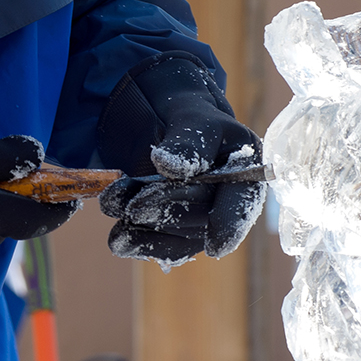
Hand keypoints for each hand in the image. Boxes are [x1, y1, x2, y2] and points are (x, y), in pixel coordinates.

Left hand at [96, 52, 266, 264]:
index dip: (229, 223)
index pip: (241, 202)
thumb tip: (171, 166)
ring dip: (146, 230)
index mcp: (245, 171)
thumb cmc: (187, 114)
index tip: (215, 245)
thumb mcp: (191, 117)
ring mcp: (202, 218)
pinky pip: (164, 244)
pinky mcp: (178, 229)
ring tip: (115, 215)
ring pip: (180, 236)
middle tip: (132, 206)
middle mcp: (228, 200)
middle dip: (167, 211)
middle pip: (203, 218)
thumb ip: (188, 141)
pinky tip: (120, 239)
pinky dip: (141, 242)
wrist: (164, 117)